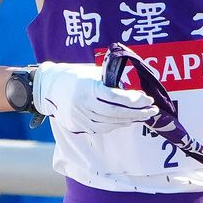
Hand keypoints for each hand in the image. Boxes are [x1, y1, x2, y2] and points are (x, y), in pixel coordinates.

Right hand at [32, 63, 156, 133]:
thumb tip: (134, 93)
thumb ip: (112, 83)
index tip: (148, 99)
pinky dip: (117, 124)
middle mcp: (83, 104)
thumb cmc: (76, 76)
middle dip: (138, 113)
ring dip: (130, 120)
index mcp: (88, 87)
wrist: (50, 87)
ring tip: (143, 115)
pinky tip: (127, 120)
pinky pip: (103, 128)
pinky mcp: (79, 126)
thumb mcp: (94, 73)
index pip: (116, 98)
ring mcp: (80, 117)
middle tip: (152, 111)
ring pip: (111, 123)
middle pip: (116, 113)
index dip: (134, 101)